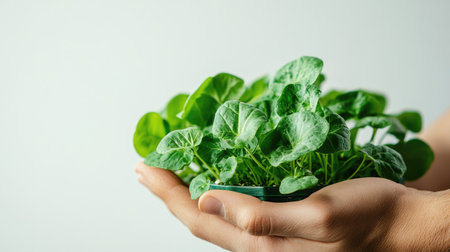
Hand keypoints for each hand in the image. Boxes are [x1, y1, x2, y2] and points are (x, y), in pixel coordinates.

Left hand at [136, 162, 449, 251]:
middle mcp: (259, 243)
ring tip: (170, 169)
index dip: (169, 193)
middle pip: (200, 217)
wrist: (400, 223)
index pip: (199, 218)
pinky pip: (237, 205)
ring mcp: (269, 233)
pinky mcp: (281, 221)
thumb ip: (263, 217)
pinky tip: (213, 174)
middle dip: (170, 191)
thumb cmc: (368, 217)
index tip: (146, 167)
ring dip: (189, 189)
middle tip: (148, 165)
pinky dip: (217, 187)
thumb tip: (210, 200)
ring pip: (215, 213)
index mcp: (262, 246)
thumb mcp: (320, 216)